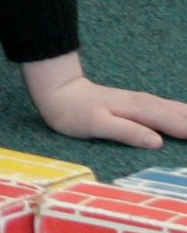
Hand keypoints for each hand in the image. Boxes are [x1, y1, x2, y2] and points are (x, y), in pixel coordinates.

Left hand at [24, 54, 186, 147]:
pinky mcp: (142, 105)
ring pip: (182, 111)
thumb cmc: (73, 113)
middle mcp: (149, 105)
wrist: (57, 91)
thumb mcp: (95, 125)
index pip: (180, 126)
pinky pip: (173, 110)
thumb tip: (158, 141)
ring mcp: (146, 103)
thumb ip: (126, 132)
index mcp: (142, 112)